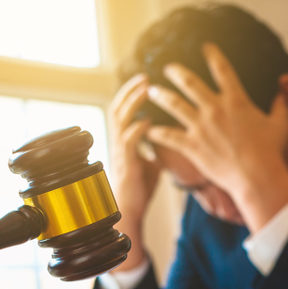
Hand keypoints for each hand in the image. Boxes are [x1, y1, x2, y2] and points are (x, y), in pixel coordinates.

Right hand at [107, 73, 161, 269]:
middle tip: (145, 77)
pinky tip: (147, 122)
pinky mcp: (127, 164)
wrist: (130, 211)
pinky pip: (128, 142)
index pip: (123, 109)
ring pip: (121, 120)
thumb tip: (169, 136)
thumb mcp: (151, 162)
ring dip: (133, 103)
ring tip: (145, 90)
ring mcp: (120, 152)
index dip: (131, 93)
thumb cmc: (139, 188)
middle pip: (118, 107)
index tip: (145, 80)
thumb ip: (156, 147)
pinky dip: (137, 129)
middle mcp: (118, 142)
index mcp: (123, 140)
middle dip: (130, 90)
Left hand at [144, 43, 287, 230]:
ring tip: (152, 91)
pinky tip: (148, 130)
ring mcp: (201, 127)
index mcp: (235, 100)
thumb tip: (285, 90)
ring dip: (161, 96)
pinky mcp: (192, 146)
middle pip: (189, 83)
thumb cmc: (271, 151)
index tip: (206, 46)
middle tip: (168, 67)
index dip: (213, 55)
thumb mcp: (281, 123)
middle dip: (176, 72)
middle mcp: (214, 109)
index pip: (222, 69)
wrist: (256, 176)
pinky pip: (169, 136)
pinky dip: (156, 133)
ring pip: (174, 105)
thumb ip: (281, 104)